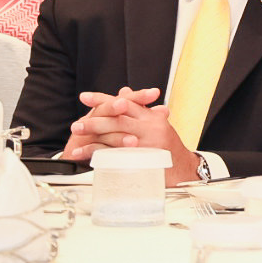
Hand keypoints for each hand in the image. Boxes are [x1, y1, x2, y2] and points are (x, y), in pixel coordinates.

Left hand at [62, 87, 201, 184]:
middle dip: (95, 120)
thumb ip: (139, 109)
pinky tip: (84, 154)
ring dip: (93, 136)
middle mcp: (150, 128)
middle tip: (77, 123)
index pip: (126, 103)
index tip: (85, 97)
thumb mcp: (156, 124)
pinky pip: (116, 155)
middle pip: (119, 119)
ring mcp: (147, 144)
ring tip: (77, 136)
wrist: (184, 170)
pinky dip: (98, 154)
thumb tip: (124, 92)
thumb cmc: (168, 146)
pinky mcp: (142, 159)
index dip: (104, 99)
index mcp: (152, 117)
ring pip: (115, 136)